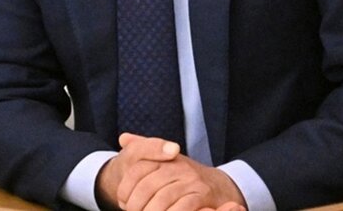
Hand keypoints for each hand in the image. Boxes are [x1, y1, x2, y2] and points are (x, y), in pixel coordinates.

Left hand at [97, 133, 245, 210]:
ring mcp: (191, 180)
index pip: (138, 169)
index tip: (122, 201)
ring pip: (162, 199)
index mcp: (166, 155)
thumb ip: (145, 149)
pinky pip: (182, 207)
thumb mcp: (165, 160)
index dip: (125, 188)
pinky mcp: (202, 195)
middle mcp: (178, 165)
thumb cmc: (184, 177)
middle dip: (136, 205)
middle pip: (147, 186)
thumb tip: (123, 138)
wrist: (220, 186)